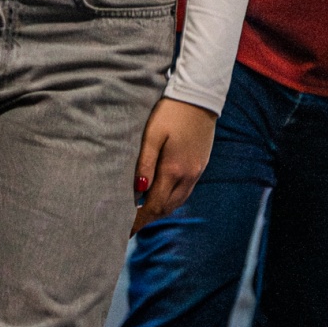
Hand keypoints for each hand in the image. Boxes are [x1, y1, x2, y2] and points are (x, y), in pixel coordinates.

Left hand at [132, 97, 216, 232]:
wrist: (199, 97)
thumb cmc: (171, 112)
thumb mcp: (153, 135)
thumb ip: (145, 163)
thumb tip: (138, 190)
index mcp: (174, 170)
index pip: (155, 205)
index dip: (140, 220)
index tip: (126, 230)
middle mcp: (188, 175)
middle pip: (167, 208)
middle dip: (149, 218)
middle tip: (131, 224)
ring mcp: (197, 171)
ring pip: (178, 202)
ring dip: (161, 210)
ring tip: (144, 212)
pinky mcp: (201, 165)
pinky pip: (186, 191)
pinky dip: (172, 199)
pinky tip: (162, 194)